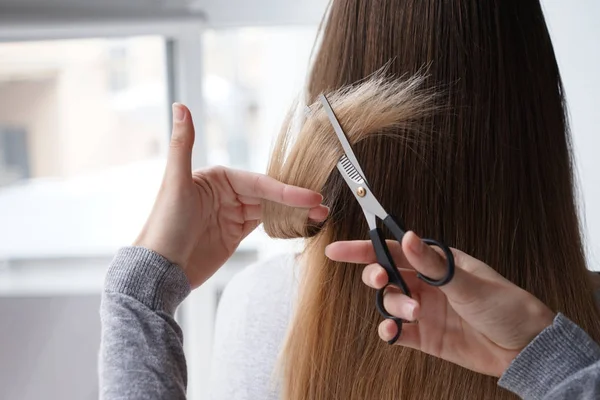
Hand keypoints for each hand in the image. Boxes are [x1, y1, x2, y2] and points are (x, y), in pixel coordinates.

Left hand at [135, 103, 327, 287]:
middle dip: (295, 201)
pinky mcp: (235, 234)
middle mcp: (226, 193)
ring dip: (294, 213)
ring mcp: (232, 214)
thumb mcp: (175, 182)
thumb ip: (183, 144)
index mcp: (216, 177)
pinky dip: (283, 224)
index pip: (258, 181)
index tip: (310, 196)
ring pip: (270, 210)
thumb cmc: (163, 224)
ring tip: (319, 217)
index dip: (285, 189)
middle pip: (268, 195)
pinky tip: (300, 224)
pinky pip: (265, 225)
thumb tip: (180, 104)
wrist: (158, 270)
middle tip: (322, 206)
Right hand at [325, 231, 554, 376]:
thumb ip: (433, 263)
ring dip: (392, 306)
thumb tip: (408, 236)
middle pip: (385, 275)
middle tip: (382, 281)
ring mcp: (424, 309)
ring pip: (390, 302)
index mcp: (437, 262)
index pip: (393, 249)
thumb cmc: (505, 306)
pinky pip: (396, 331)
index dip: (363, 249)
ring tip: (413, 314)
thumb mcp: (469, 282)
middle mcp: (426, 283)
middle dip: (376, 276)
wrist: (525, 349)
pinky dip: (389, 331)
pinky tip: (392, 332)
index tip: (337, 251)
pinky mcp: (424, 335)